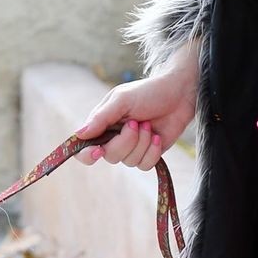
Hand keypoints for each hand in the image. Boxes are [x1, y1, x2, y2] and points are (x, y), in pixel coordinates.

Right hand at [74, 48, 197, 170]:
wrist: (178, 93)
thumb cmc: (148, 92)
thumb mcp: (122, 100)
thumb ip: (101, 117)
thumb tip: (79, 134)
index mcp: (102, 124)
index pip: (83, 148)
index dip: (87, 154)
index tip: (98, 150)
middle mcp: (114, 138)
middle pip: (110, 156)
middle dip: (126, 141)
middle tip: (136, 123)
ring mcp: (132, 147)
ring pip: (129, 161)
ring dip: (142, 143)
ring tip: (148, 125)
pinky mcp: (149, 154)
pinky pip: (145, 165)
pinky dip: (153, 151)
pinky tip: (158, 137)